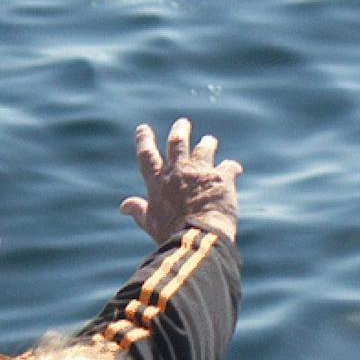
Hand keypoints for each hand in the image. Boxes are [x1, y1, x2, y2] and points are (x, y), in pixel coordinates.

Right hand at [120, 117, 243, 242]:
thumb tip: (124, 206)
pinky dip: (232, 167)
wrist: (200, 236)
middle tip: (183, 123)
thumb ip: (139, 211)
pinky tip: (235, 168)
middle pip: (177, 144)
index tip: (143, 128)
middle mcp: (179, 172)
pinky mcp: (222, 178)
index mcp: (159, 182)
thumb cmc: (172, 233)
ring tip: (209, 140)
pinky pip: (229, 167)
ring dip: (207, 144)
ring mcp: (201, 172)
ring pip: (204, 149)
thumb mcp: (151, 223)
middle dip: (179, 131)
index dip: (144, 140)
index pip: (147, 156)